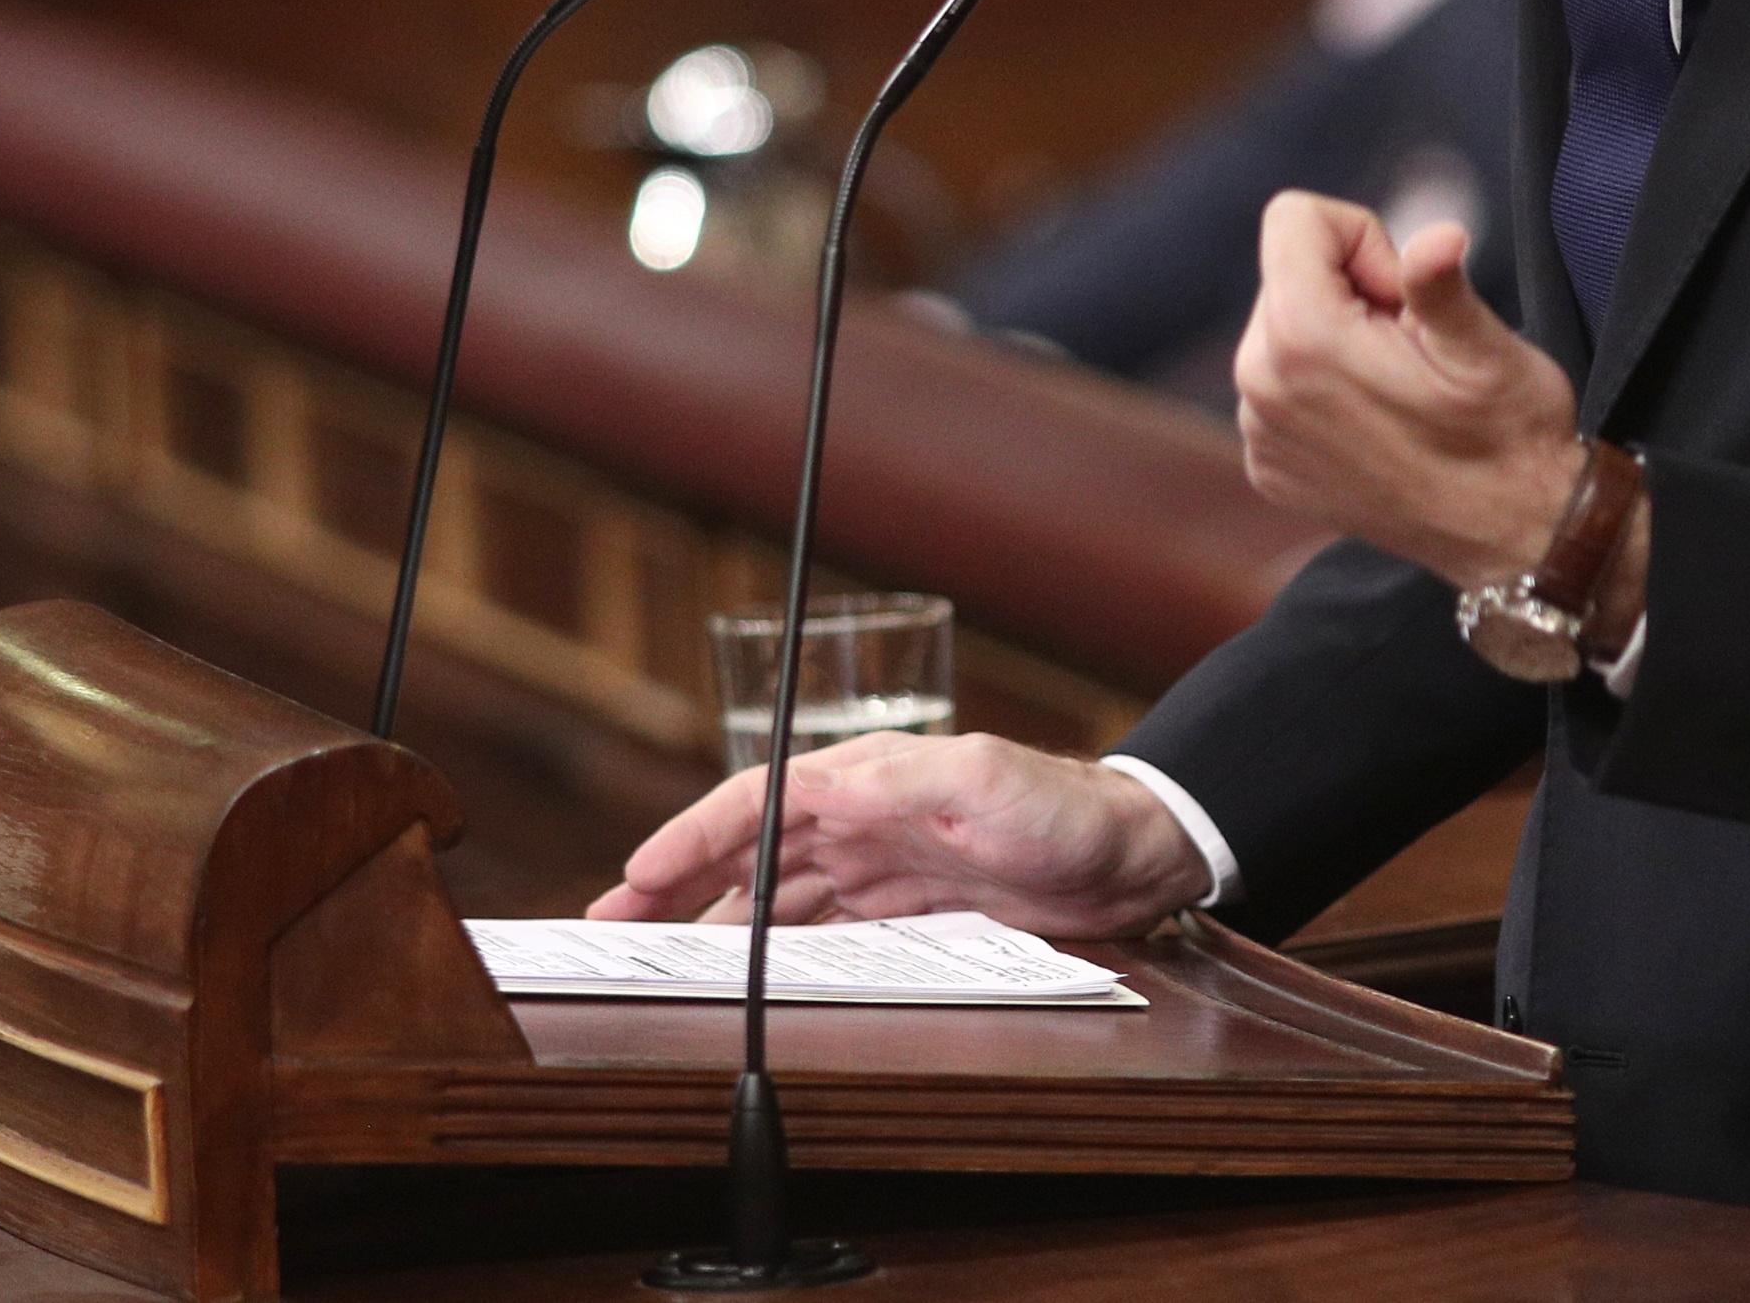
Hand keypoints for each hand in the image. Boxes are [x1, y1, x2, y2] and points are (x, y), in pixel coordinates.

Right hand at [586, 731, 1211, 935]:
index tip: (638, 878)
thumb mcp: (982, 783)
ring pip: (775, 896)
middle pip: (748, 854)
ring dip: (718, 922)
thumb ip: (904, 785)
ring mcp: (881, 865)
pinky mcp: (908, 908)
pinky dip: (775, 947)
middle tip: (617, 927)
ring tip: (664, 953)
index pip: (756, 804)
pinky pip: (823, 929)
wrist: (1132, 852)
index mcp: (865, 779)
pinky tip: (748, 970)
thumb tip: (819, 789)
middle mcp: (862, 818)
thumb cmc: (1063, 808)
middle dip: (679, 885)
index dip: (690, 839)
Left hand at [1233, 194, 1593, 595]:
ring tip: (1398, 389)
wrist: (1512, 539)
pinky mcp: (1266, 463)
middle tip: (1411, 348)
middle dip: (1349, 290)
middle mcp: (1258, 384)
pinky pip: (1279, 386)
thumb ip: (1440, 285)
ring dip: (1335, 339)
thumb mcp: (1486, 351)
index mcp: (1303, 340)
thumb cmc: (1509, 438)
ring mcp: (1257, 432)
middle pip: (1288, 272)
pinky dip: (1323, 389)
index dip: (1364, 239)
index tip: (1404, 296)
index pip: (1293, 218)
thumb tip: (1437, 237)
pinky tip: (1379, 424)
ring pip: (1282, 327)